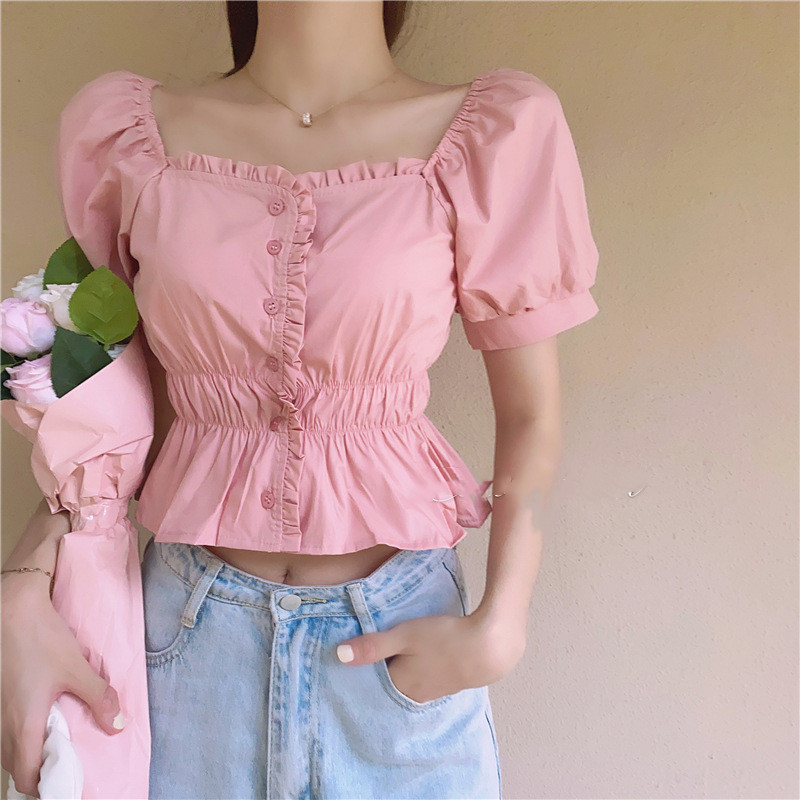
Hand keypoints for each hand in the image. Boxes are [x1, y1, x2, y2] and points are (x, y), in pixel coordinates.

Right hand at [1, 577, 124, 797]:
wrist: (11, 609)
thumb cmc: (42, 639)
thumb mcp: (77, 669)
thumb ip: (98, 698)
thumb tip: (117, 726)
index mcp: (22, 723)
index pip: (26, 774)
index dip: (43, 786)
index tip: (64, 783)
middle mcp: (3, 723)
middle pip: (14, 765)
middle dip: (35, 773)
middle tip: (62, 767)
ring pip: (7, 746)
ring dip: (27, 753)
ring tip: (55, 746)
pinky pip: (5, 728)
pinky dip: (20, 734)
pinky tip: (40, 719)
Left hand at [335, 610, 525, 703]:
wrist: (490, 647)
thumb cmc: (443, 639)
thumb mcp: (404, 635)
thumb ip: (373, 646)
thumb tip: (338, 655)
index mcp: (400, 685)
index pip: (371, 683)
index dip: (360, 672)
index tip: (348, 661)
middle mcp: (414, 694)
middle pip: (388, 685)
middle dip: (378, 673)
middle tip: (365, 657)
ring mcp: (434, 691)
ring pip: (407, 682)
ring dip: (398, 671)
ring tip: (390, 655)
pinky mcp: (449, 682)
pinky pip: (424, 679)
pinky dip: (416, 670)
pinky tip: (419, 658)